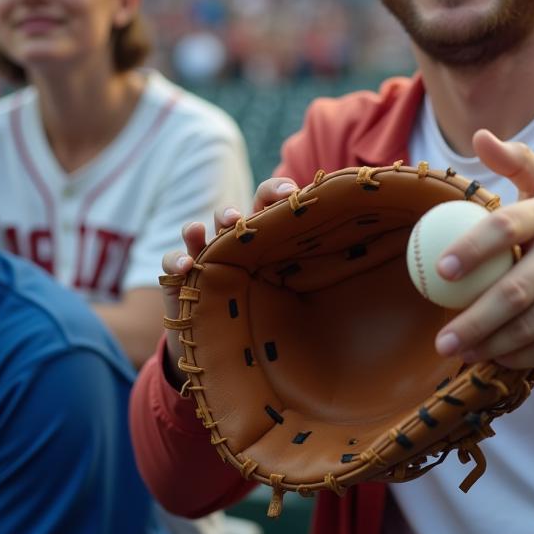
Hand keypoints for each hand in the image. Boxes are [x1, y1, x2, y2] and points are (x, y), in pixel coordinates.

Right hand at [160, 176, 300, 381]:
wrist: (223, 341)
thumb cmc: (265, 307)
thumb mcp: (288, 292)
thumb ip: (310, 275)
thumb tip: (358, 262)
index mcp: (263, 237)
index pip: (269, 202)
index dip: (278, 192)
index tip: (293, 194)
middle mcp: (233, 240)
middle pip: (234, 214)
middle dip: (237, 212)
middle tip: (242, 219)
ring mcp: (205, 254)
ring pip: (202, 229)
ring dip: (204, 227)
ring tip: (206, 231)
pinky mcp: (181, 275)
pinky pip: (174, 260)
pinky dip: (179, 258)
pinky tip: (188, 264)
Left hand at [432, 130, 533, 368]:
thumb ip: (516, 160)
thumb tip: (481, 137)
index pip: (506, 227)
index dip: (472, 248)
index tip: (441, 270)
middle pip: (514, 292)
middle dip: (472, 319)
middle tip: (440, 337)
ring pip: (526, 327)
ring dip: (486, 344)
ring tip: (455, 348)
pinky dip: (513, 356)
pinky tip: (489, 356)